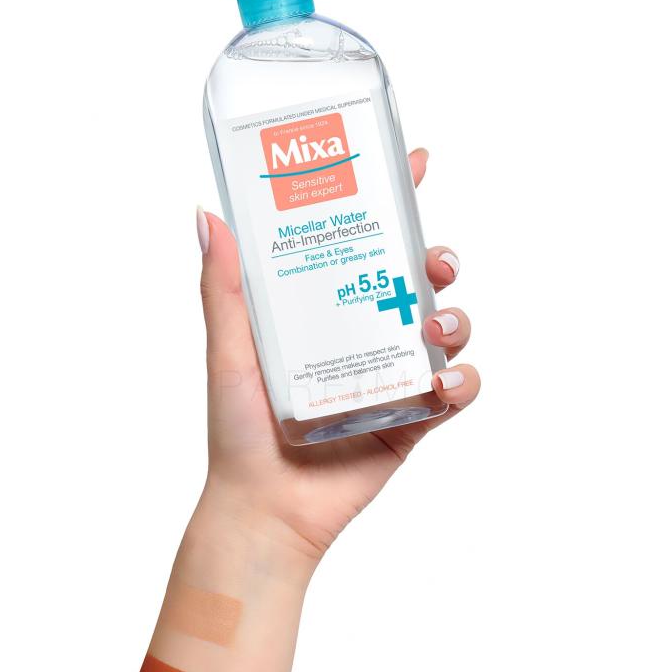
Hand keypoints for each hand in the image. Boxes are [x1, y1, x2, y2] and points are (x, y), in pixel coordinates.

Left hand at [196, 148, 480, 566]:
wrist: (265, 510)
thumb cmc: (239, 433)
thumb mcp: (230, 351)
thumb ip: (223, 288)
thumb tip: (207, 214)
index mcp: (322, 311)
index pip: (362, 244)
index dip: (392, 200)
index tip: (411, 161)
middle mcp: (362, 336)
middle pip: (417, 279)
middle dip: (437, 258)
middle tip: (432, 260)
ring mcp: (392, 377)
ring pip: (448, 329)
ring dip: (456, 317)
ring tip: (432, 327)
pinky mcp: (413, 420)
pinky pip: (458, 392)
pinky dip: (462, 382)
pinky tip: (441, 384)